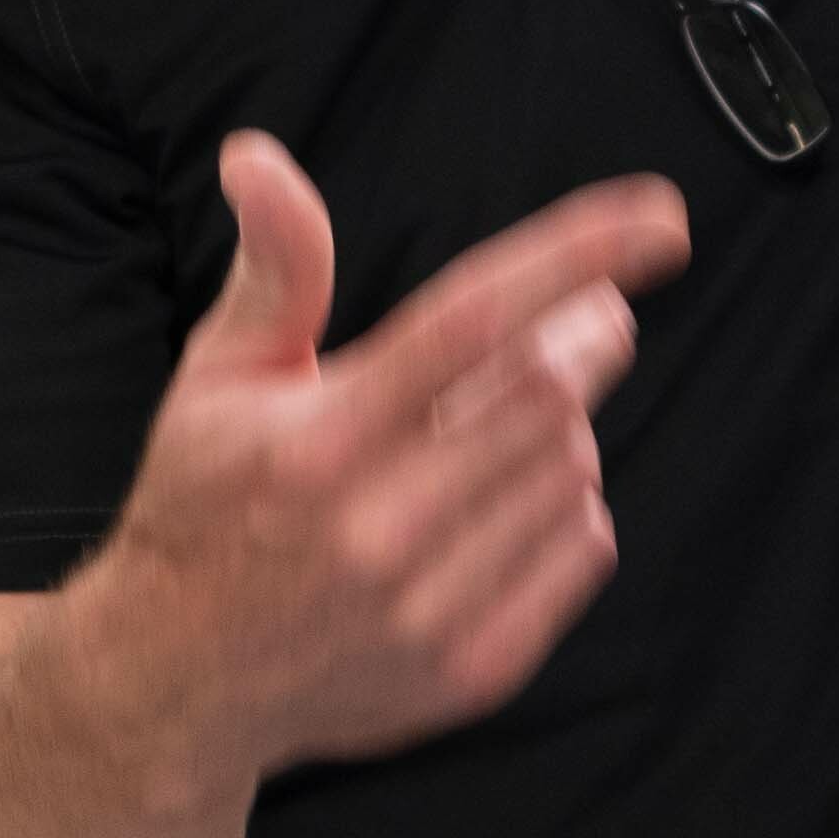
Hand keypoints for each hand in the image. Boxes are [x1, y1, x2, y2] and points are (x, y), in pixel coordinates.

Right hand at [65, 133, 689, 784]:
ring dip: (567, 427)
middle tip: (589, 321)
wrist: (178, 683)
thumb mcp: (216, 378)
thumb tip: (258, 154)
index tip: (660, 220)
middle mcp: (375, 527)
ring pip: (572, 469)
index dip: (575, 256)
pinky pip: (582, 550)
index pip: (472, 319)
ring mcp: (427, 608)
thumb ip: (273, 268)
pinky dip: (571, 506)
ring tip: (508, 424)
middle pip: (547, 394)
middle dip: (588, 337)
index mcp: (317, 439)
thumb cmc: (203, 506)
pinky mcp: (469, 671)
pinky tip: (512, 500)